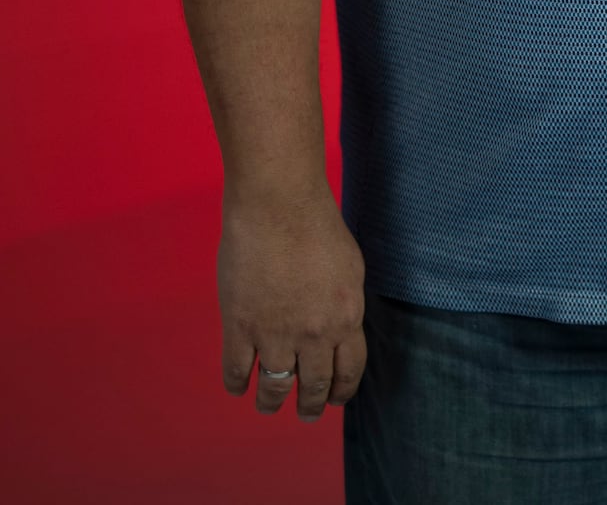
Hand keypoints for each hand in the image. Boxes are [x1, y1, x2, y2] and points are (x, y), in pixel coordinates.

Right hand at [217, 189, 366, 419]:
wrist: (278, 209)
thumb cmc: (318, 229)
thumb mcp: (350, 271)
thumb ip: (345, 307)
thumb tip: (340, 331)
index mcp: (347, 318)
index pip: (349, 370)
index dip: (343, 391)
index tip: (336, 400)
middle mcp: (315, 334)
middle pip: (314, 385)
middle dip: (310, 406)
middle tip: (306, 415)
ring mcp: (276, 334)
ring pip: (275, 387)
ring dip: (273, 403)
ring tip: (270, 408)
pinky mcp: (240, 327)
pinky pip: (238, 370)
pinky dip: (238, 384)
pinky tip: (239, 388)